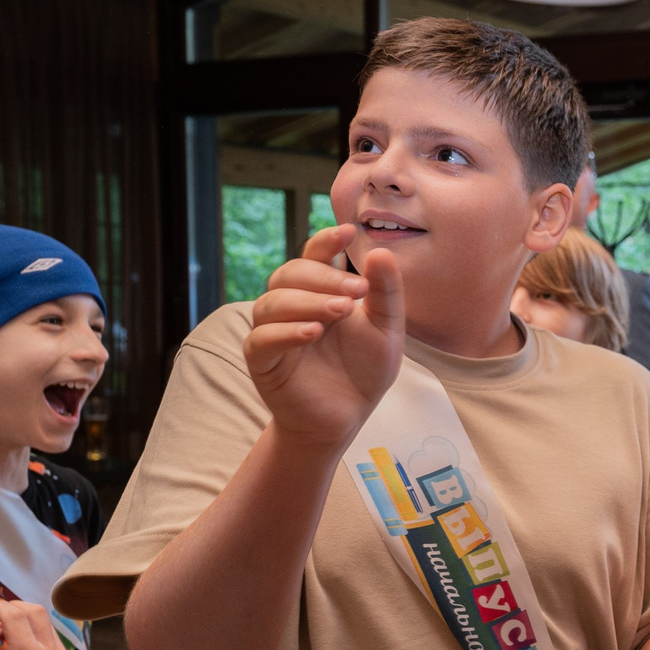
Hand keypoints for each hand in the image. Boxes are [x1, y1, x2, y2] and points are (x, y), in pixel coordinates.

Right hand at [245, 225, 405, 448]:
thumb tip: (381, 252)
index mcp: (320, 291)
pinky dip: (285, 332)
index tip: (349, 233)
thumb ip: (386, 293)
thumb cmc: (363, 370)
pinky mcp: (262, 360)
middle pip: (291, 274)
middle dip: (324, 277)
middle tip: (357, 292)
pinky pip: (262, 338)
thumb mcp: (387, 330)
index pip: (314, 255)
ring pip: (273, 302)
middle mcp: (291, 305)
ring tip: (341, 311)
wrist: (346, 417)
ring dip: (308, 301)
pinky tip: (312, 332)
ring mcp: (273, 331)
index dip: (326, 241)